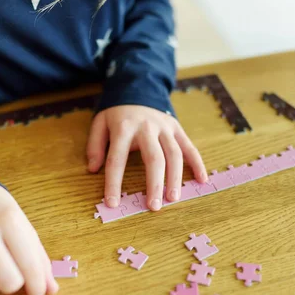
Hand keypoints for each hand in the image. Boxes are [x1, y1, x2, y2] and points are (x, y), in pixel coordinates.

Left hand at [86, 105, 206, 209]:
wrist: (138, 88)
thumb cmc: (117, 114)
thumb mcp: (99, 123)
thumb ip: (94, 145)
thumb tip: (93, 169)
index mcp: (123, 128)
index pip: (117, 159)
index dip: (114, 183)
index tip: (112, 203)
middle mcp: (146, 128)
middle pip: (153, 158)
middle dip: (154, 184)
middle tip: (154, 206)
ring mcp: (164, 127)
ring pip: (174, 154)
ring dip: (175, 178)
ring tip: (173, 198)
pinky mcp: (177, 128)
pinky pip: (189, 147)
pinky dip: (197, 163)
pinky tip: (202, 180)